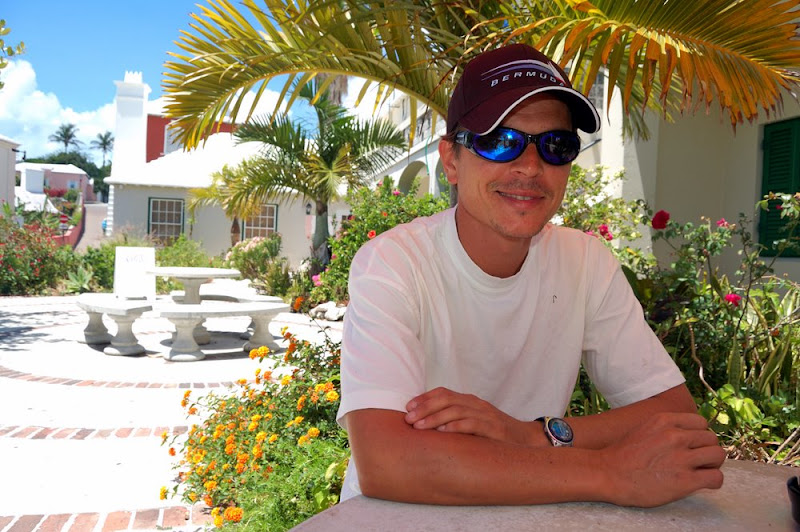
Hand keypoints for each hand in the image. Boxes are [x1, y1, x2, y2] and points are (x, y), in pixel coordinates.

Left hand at [404, 387, 537, 445]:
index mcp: (469, 401)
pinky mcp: (494, 429)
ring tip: (419, 427)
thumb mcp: (473, 423)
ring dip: (434, 418)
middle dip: (424, 407)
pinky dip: (455, 427)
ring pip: (455, 410)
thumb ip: (455, 420)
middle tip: (408, 419)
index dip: (424, 398)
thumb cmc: (495, 434)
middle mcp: (476, 404)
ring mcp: (485, 415)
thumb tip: (426, 425)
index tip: (407, 407)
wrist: (527, 440)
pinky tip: (442, 432)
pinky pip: (471, 425)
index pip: (443, 393)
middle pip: (446, 399)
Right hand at [600, 412, 725, 506]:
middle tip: (698, 460)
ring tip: (702, 471)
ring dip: (713, 464)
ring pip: (718, 455)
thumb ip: (666, 427)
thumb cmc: (622, 454)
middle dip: (707, 449)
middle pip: (711, 438)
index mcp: (665, 420)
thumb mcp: (644, 428)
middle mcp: (675, 436)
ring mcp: (681, 458)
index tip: (694, 445)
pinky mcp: (685, 480)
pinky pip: (716, 478)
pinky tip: (704, 483)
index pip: (701, 422)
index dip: (700, 435)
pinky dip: (714, 481)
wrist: (608, 474)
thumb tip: (687, 434)